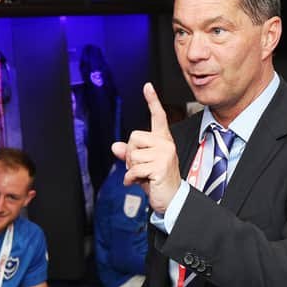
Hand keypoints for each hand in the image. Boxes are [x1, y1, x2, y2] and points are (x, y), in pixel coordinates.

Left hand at [111, 83, 180, 213]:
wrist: (171, 199)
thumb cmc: (157, 181)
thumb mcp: (141, 165)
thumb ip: (129, 155)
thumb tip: (115, 147)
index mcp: (162, 140)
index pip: (158, 117)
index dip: (152, 101)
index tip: (147, 86)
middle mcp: (165, 143)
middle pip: (134, 138)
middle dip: (130, 155)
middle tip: (140, 168)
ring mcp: (165, 153)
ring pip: (133, 154)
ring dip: (131, 169)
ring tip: (143, 176)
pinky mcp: (161, 165)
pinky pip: (134, 168)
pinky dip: (131, 178)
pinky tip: (139, 182)